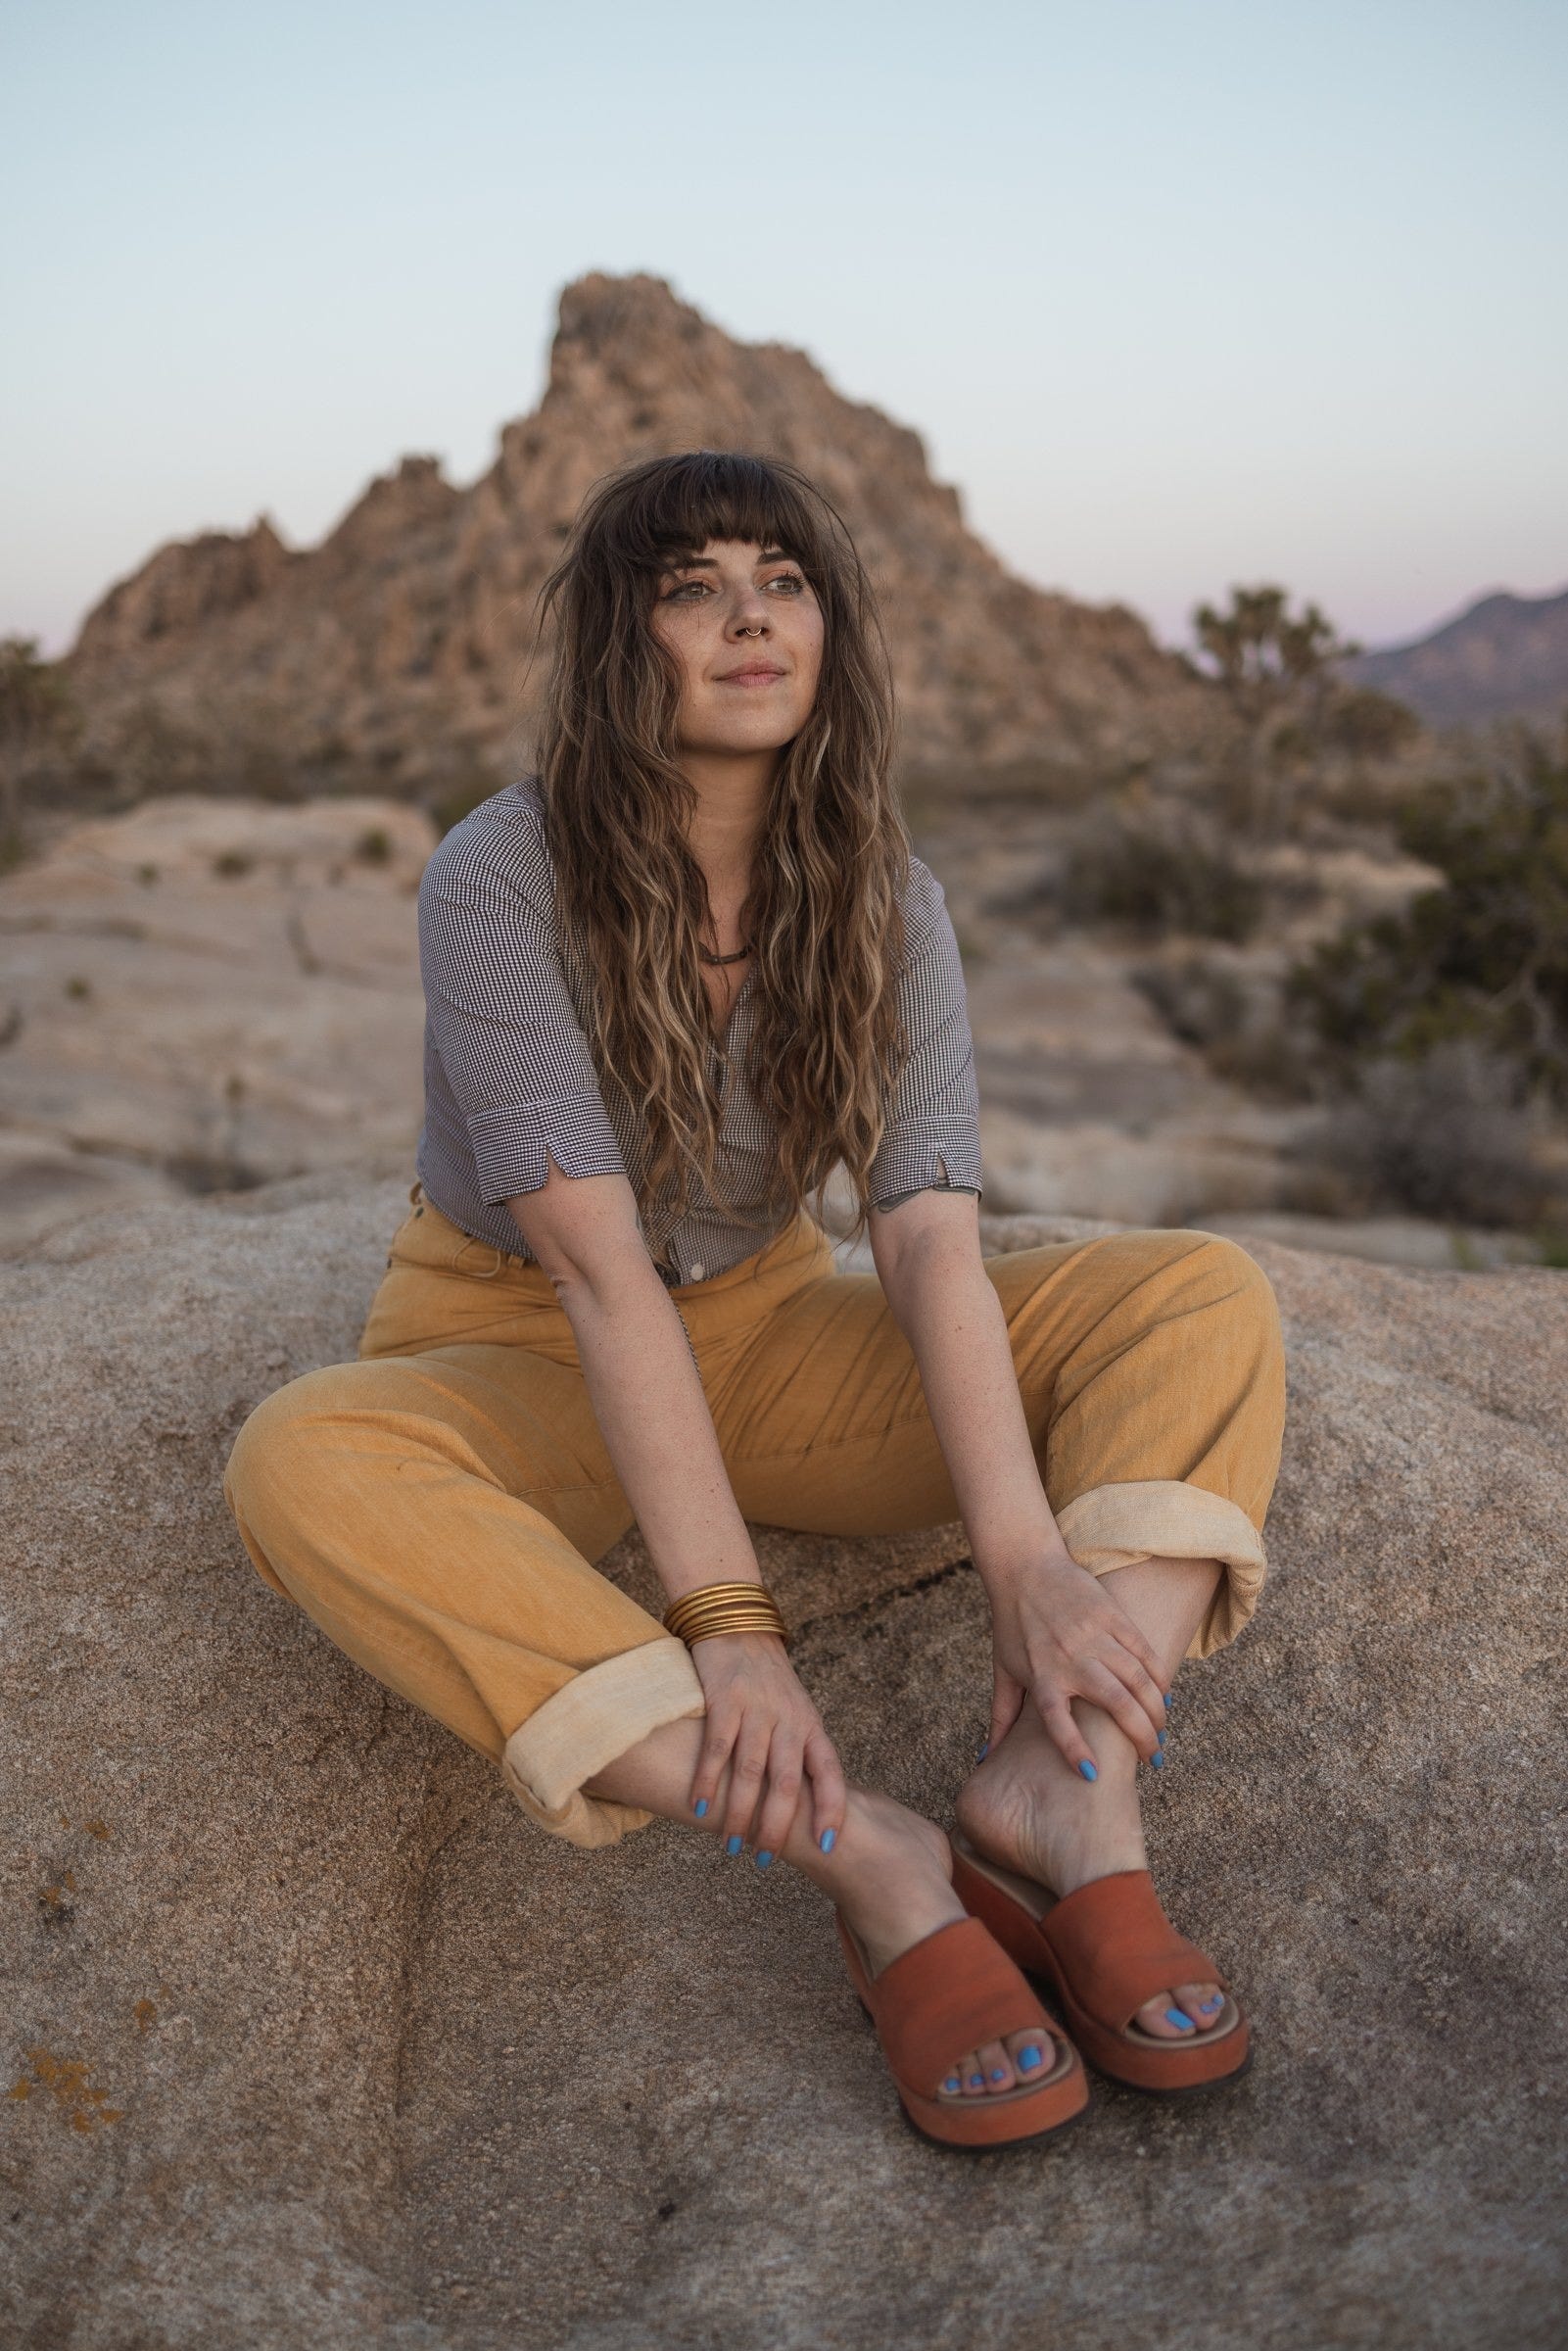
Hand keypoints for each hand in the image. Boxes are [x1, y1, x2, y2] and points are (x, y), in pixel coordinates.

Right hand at [687, 1633, 846, 1856]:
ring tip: (730, 1844)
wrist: (739, 1626)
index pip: (830, 1773)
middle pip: (788, 1782)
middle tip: (765, 1860)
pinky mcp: (725, 1699)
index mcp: (811, 1726)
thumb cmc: (768, 1681)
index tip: (826, 1844)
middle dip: (777, 1826)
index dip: (831, 1809)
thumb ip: (798, 1753)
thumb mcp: (796, 1713)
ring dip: (740, 1813)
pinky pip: (718, 1747)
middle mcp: (789, 1719)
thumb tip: (801, 1809)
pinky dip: (709, 1780)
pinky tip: (699, 1805)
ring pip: (751, 1772)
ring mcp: (757, 1709)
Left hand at [983, 1549, 1165, 1772]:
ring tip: (1161, 1730)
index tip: (1092, 1774)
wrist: (1025, 1568)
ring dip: (1155, 1709)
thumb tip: (985, 1758)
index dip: (1074, 1748)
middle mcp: (1070, 1659)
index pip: (1058, 1722)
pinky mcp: (1113, 1615)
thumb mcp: (1003, 1670)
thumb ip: (1001, 1716)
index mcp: (1042, 1677)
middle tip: (1154, 1758)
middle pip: (1116, 1703)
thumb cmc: (1012, 1625)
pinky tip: (1165, 1695)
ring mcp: (1094, 1635)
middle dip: (1142, 1736)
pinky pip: (1144, 1650)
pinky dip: (1159, 1675)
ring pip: (1138, 1678)